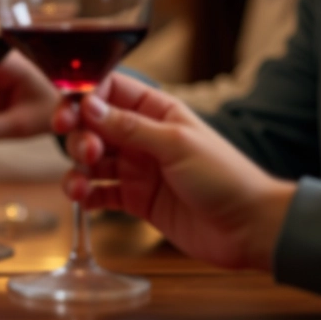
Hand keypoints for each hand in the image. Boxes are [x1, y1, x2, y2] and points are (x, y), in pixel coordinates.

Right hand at [53, 73, 295, 270]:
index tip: (71, 113)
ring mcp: (137, 168)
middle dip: (80, 137)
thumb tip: (88, 105)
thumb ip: (129, 126)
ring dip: (78, 170)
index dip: (84, 97)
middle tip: (87, 152)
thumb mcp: (176, 144)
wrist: (249, 228)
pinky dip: (86, 196)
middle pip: (93, 126)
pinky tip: (83, 200)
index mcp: (156, 111)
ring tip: (78, 186)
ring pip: (91, 161)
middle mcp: (142, 136)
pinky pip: (99, 192)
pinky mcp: (134, 199)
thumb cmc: (225, 177)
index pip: (109, 90)